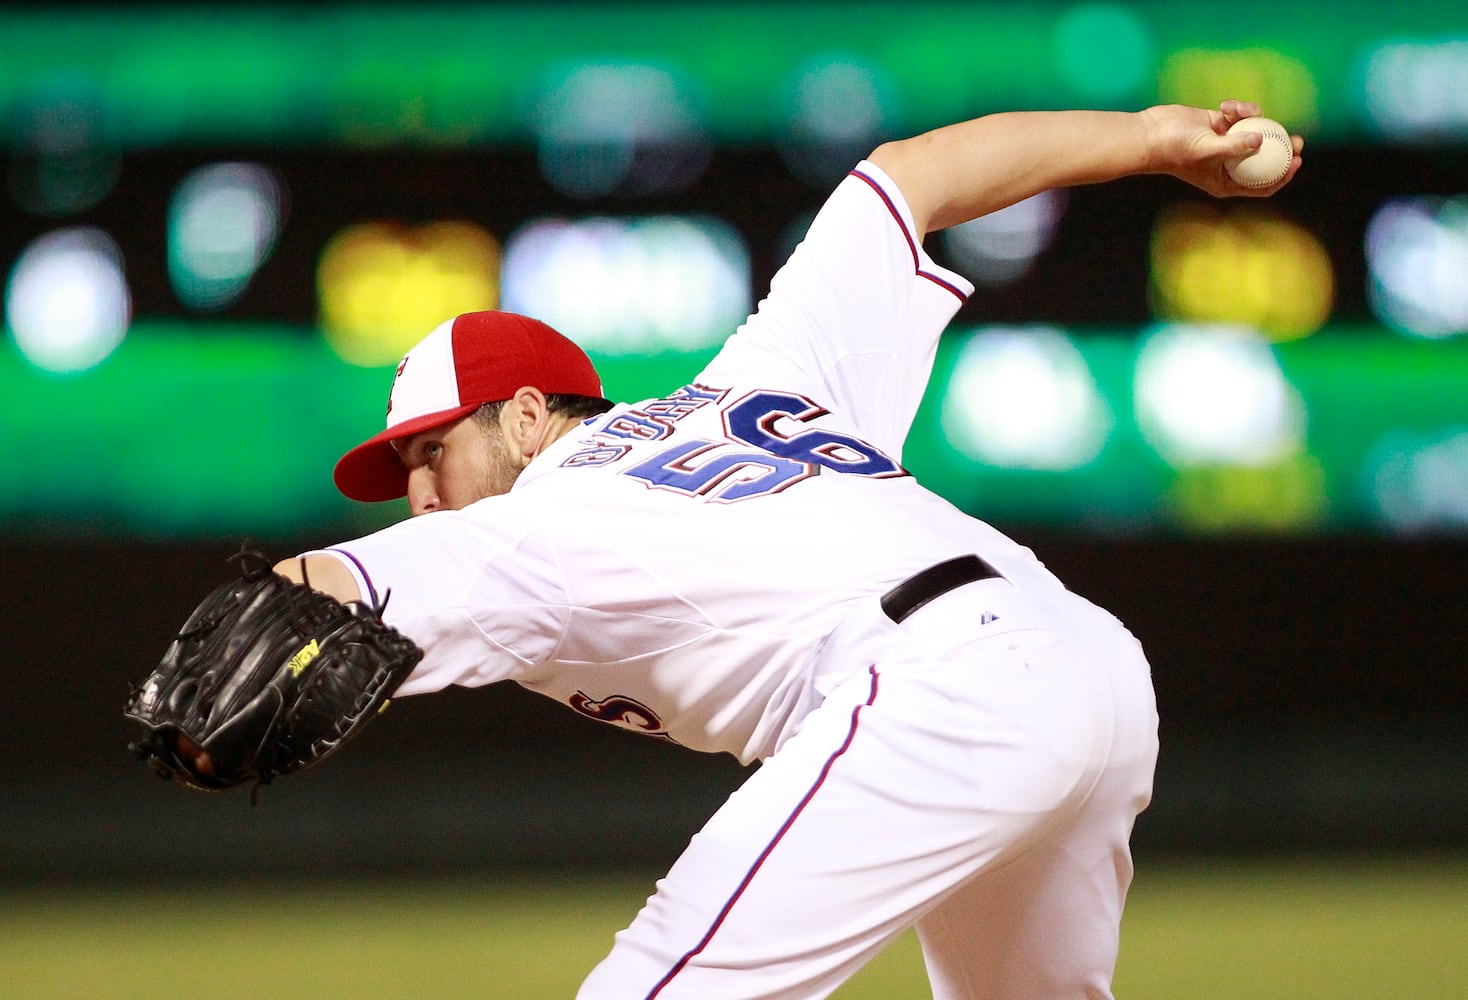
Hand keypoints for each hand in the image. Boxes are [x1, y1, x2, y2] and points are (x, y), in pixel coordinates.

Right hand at [1141, 100, 1303, 196]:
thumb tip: (1261, 139)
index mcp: (1227, 181)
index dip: (1283, 175)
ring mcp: (1225, 144)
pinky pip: (1241, 116)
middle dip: (1283, 149)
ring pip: (1254, 132)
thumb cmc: (1175, 149)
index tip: (1296, 160)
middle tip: (1297, 139)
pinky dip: (1237, 109)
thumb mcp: (1207, 150)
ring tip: (1239, 110)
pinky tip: (1226, 105)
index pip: (1262, 185)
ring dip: (1252, 118)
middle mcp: (1228, 165)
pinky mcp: (1220, 125)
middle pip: (1265, 159)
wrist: (1151, 134)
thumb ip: (1235, 146)